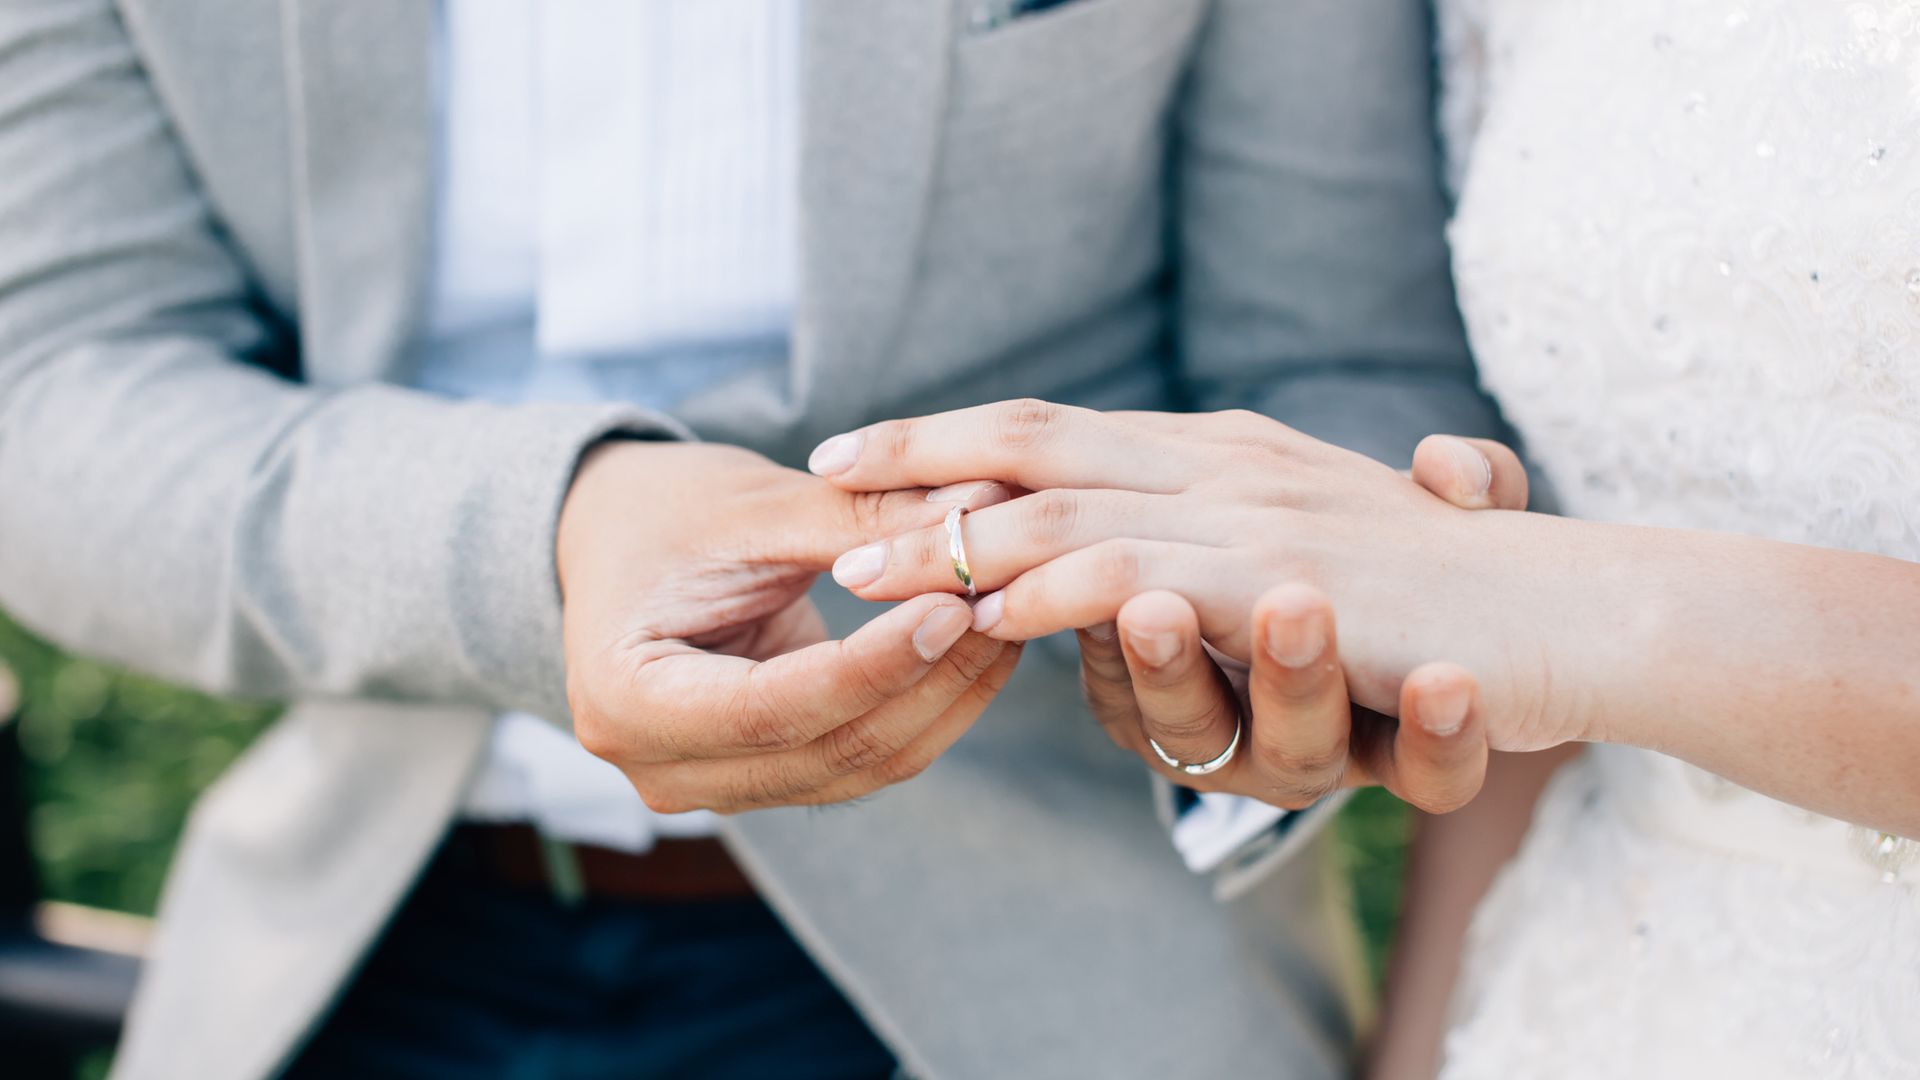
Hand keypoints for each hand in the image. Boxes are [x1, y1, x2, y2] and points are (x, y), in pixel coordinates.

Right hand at [557, 440, 1020, 813]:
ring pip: (862, 765)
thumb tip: (978, 509)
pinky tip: (976, 643)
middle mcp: (663, 769)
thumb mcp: (750, 503)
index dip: (876, 665)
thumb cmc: (663, 509)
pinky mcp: (766, 776)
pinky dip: (928, 704)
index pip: (773, 708)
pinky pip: (865, 756)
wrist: (613, 539)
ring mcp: (715, 785)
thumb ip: (856, 519)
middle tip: (1004, 600)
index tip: (955, 605)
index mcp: (625, 700)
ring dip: (946, 697)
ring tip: (1006, 613)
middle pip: (829, 750)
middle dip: (931, 680)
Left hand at [810, 401, 1569, 753]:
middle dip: (921, 466)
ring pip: (1069, 509)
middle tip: (825, 480)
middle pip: (1039, 446)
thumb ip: (1226, 545)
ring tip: (861, 561)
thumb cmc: (1446, 597)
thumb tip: (1152, 566)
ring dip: (954, 537)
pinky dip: (1049, 590)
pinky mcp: (1284, 583)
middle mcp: (1225, 467)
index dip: (954, 437)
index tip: (863, 452)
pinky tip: (980, 616)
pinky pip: (1139, 576)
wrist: (1572, 615)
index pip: (1060, 429)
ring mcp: (1251, 519)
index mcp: (1221, 454)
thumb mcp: (1316, 554)